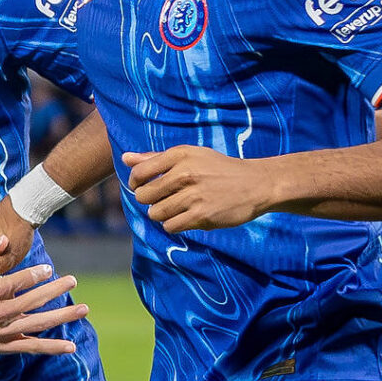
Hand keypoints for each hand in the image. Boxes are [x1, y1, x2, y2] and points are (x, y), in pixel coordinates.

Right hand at [0, 262, 87, 355]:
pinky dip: (52, 347)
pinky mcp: (7, 346)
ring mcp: (4, 332)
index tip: (49, 269)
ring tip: (84, 309)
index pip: (17, 282)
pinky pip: (32, 347)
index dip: (35, 275)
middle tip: (73, 280)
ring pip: (38, 323)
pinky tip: (71, 347)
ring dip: (63, 316)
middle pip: (33, 301)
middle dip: (55, 290)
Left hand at [123, 145, 273, 232]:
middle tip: (162, 200)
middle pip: (144, 196)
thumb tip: (125, 158)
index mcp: (180, 154)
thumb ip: (156, 158)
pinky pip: (171, 226)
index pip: (140, 172)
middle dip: (149, 201)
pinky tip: (185, 217)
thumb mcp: (191, 156)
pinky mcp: (202, 215)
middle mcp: (185, 173)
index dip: (135, 183)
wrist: (256, 183)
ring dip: (162, 215)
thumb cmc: (218, 169)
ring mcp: (194, 195)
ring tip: (176, 209)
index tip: (142, 187)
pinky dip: (174, 225)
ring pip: (156, 213)